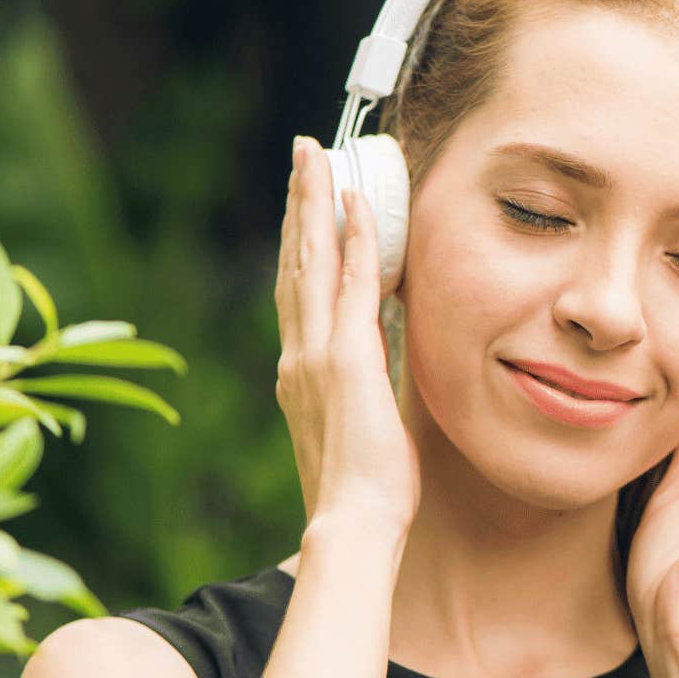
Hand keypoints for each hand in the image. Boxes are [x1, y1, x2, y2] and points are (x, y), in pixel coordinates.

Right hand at [274, 135, 420, 531]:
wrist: (353, 523)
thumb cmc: (365, 490)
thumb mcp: (363, 425)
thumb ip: (365, 388)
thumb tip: (382, 366)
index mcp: (302, 372)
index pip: (300, 291)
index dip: (302, 242)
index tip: (309, 202)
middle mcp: (299, 355)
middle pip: (296, 261)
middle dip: (301, 204)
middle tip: (306, 154)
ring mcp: (318, 354)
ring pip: (313, 260)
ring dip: (317, 204)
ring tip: (319, 157)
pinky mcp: (347, 358)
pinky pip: (352, 284)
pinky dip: (353, 241)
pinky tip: (357, 204)